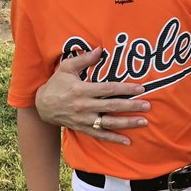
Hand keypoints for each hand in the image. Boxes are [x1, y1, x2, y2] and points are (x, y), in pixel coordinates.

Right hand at [35, 47, 149, 143]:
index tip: (140, 88)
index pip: (108, 89)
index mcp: (81, 90)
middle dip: (131, 106)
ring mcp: (83, 119)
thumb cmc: (56, 84)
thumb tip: (99, 49)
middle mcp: (83, 106)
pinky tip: (127, 141)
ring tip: (143, 122)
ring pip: (109, 122)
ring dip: (127, 123)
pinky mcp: (82, 128)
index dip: (125, 89)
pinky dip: (114, 139)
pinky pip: (100, 135)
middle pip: (112, 106)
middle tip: (148, 106)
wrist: (42, 106)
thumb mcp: (66, 68)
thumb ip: (83, 59)